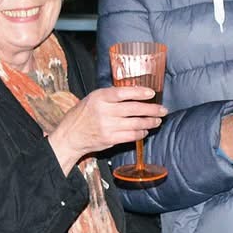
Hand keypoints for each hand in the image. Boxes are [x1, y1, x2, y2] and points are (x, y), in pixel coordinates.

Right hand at [48, 85, 165, 169]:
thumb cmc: (83, 114)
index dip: (139, 92)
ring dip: (149, 122)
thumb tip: (135, 93)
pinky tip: (145, 130)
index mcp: (99, 97)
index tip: (152, 93)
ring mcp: (107, 126)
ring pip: (135, 124)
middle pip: (133, 109)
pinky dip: (140, 133)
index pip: (123, 93)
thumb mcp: (93, 98)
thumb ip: (111, 96)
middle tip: (163, 110)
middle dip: (152, 110)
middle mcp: (104, 111)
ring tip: (157, 121)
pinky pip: (131, 136)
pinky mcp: (110, 139)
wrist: (70, 135)